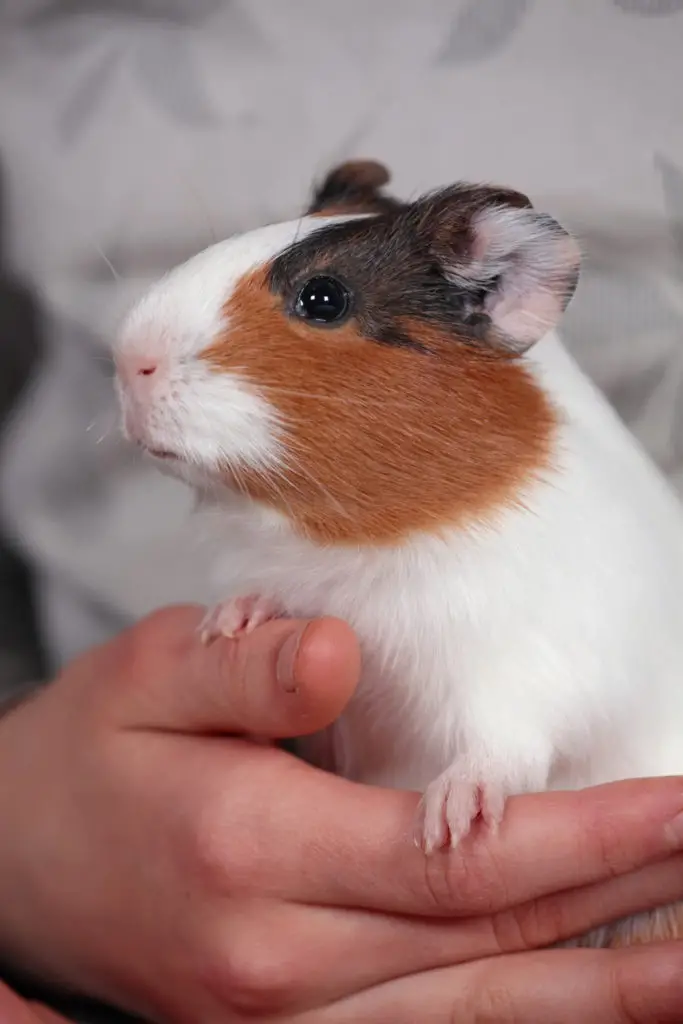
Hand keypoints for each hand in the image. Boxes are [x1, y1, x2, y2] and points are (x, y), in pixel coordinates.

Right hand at [0, 607, 681, 1022]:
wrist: (10, 864)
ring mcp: (281, 1019)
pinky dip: (515, 1023)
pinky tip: (577, 999)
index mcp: (250, 849)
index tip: (680, 809)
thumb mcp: (142, 675)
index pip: (455, 855)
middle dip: (623, 915)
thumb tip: (340, 655)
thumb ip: (243, 668)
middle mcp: (278, 960)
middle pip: (488, 948)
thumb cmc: (86, 757)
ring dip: (594, 995)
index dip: (582, 836)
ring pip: (472, 1016)